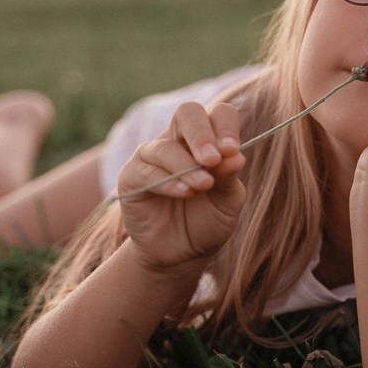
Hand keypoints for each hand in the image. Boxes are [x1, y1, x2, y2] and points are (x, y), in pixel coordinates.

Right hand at [117, 101, 245, 269]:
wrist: (180, 254)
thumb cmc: (207, 222)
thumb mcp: (227, 202)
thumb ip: (229, 178)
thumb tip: (235, 156)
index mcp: (209, 140)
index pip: (219, 114)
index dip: (226, 127)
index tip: (232, 150)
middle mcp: (179, 140)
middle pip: (188, 113)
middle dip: (202, 134)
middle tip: (214, 159)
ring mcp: (153, 156)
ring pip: (166, 146)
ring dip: (187, 166)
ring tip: (204, 186)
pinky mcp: (132, 176)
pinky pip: (147, 170)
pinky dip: (169, 181)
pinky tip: (185, 193)